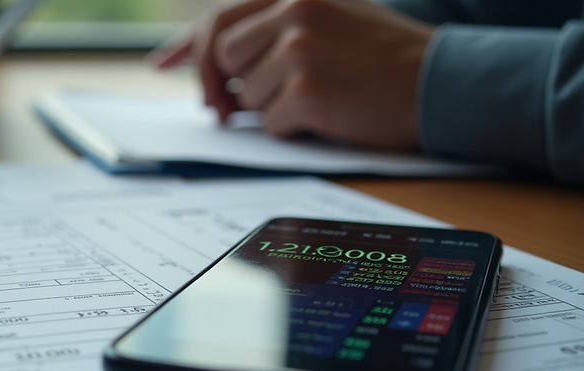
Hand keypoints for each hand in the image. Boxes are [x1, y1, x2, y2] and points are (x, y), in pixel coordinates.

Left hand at [153, 0, 434, 149]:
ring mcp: (299, 50)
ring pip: (247, 95)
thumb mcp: (328, 21)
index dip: (188, 45)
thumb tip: (214, 68)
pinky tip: (327, 114)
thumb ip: (272, 33)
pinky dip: (293, 128)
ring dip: (272, 107)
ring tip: (318, 97)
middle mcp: (293, 11)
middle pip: (224, 58)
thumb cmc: (382, 58)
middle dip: (227, 86)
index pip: (220, 17)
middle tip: (232, 108)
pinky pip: (272, 122)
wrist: (438, 83)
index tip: (164, 64)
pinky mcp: (307, 89)